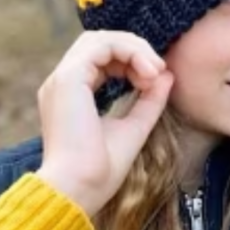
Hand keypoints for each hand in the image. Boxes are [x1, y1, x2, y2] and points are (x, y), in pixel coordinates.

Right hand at [35, 30, 173, 215]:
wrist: (80, 190)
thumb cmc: (101, 171)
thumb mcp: (134, 128)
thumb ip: (149, 101)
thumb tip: (167, 75)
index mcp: (72, 96)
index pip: (102, 59)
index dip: (132, 61)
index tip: (155, 81)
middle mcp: (62, 84)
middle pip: (100, 43)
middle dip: (135, 50)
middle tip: (158, 71)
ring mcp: (62, 79)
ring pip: (99, 39)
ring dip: (133, 48)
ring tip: (154, 70)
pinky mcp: (68, 79)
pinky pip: (99, 45)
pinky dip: (128, 51)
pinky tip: (146, 72)